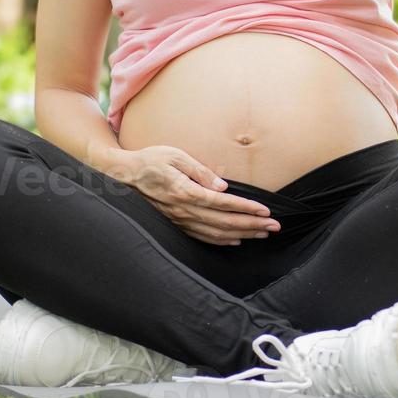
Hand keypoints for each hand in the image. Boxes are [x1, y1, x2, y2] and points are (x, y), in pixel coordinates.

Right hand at [115, 146, 279, 245]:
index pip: (224, 204)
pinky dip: (222, 241)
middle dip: (252, 225)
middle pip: (225, 223)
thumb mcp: (176, 156)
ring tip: (262, 234)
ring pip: (216, 233)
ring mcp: (180, 221)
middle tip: (274, 227)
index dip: (246, 209)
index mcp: (186, 192)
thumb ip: (201, 171)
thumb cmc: (151, 160)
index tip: (265, 211)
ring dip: (242, 235)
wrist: (123, 176)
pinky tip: (237, 240)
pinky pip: (203, 237)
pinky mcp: (176, 225)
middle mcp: (184, 211)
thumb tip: (223, 186)